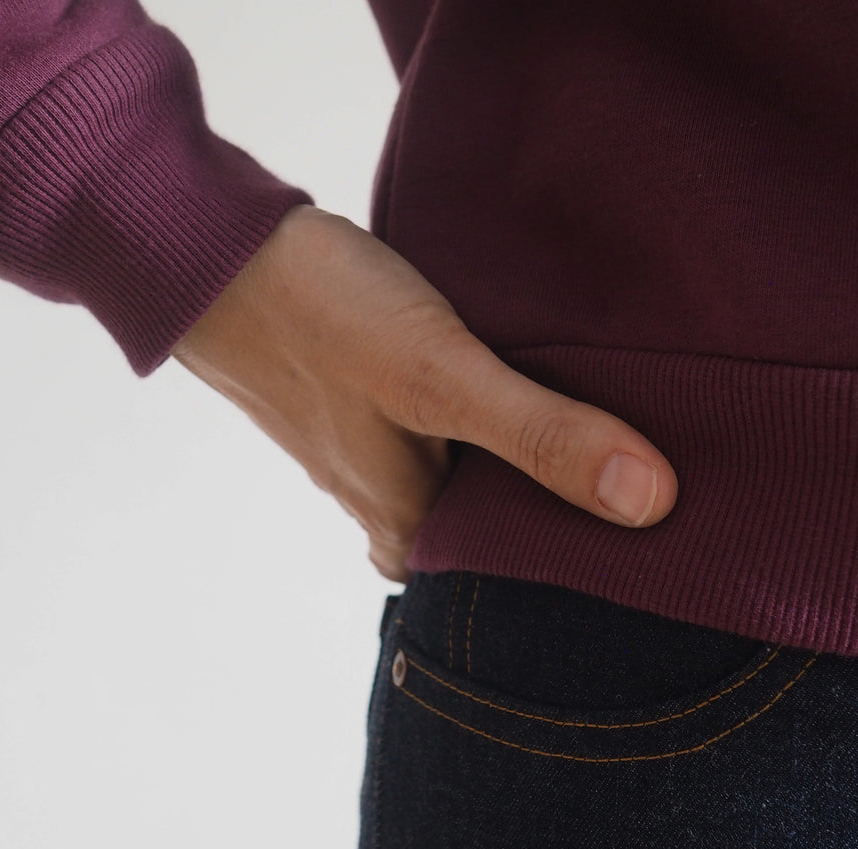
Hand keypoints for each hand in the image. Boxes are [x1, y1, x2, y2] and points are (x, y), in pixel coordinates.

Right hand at [172, 205, 677, 581]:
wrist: (205, 253)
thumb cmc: (320, 316)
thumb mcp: (444, 377)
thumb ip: (542, 437)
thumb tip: (651, 504)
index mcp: (407, 528)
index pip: (510, 587)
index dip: (581, 568)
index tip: (650, 549)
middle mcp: (386, 508)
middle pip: (487, 541)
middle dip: (551, 523)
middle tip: (637, 495)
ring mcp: (369, 460)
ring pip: (462, 489)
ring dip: (513, 473)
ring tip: (592, 444)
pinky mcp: (364, 409)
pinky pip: (438, 442)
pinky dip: (478, 432)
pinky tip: (509, 396)